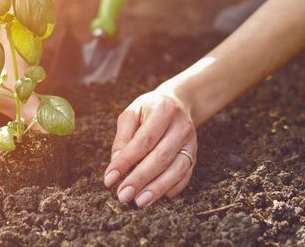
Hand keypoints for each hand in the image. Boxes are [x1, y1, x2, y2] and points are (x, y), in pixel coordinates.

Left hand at [103, 88, 196, 206]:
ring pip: (176, 170)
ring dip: (157, 188)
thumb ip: (123, 138)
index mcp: (163, 111)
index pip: (143, 141)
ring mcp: (191, 143)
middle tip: (123, 195)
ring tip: (139, 201)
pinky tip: (155, 196)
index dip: (126, 162)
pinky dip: (171, 188)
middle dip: (140, 179)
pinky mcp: (194, 155)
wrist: (178, 103)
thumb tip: (116, 164)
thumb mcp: (132, 114)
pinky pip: (185, 176)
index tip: (110, 179)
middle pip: (161, 157)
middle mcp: (181, 127)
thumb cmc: (149, 110)